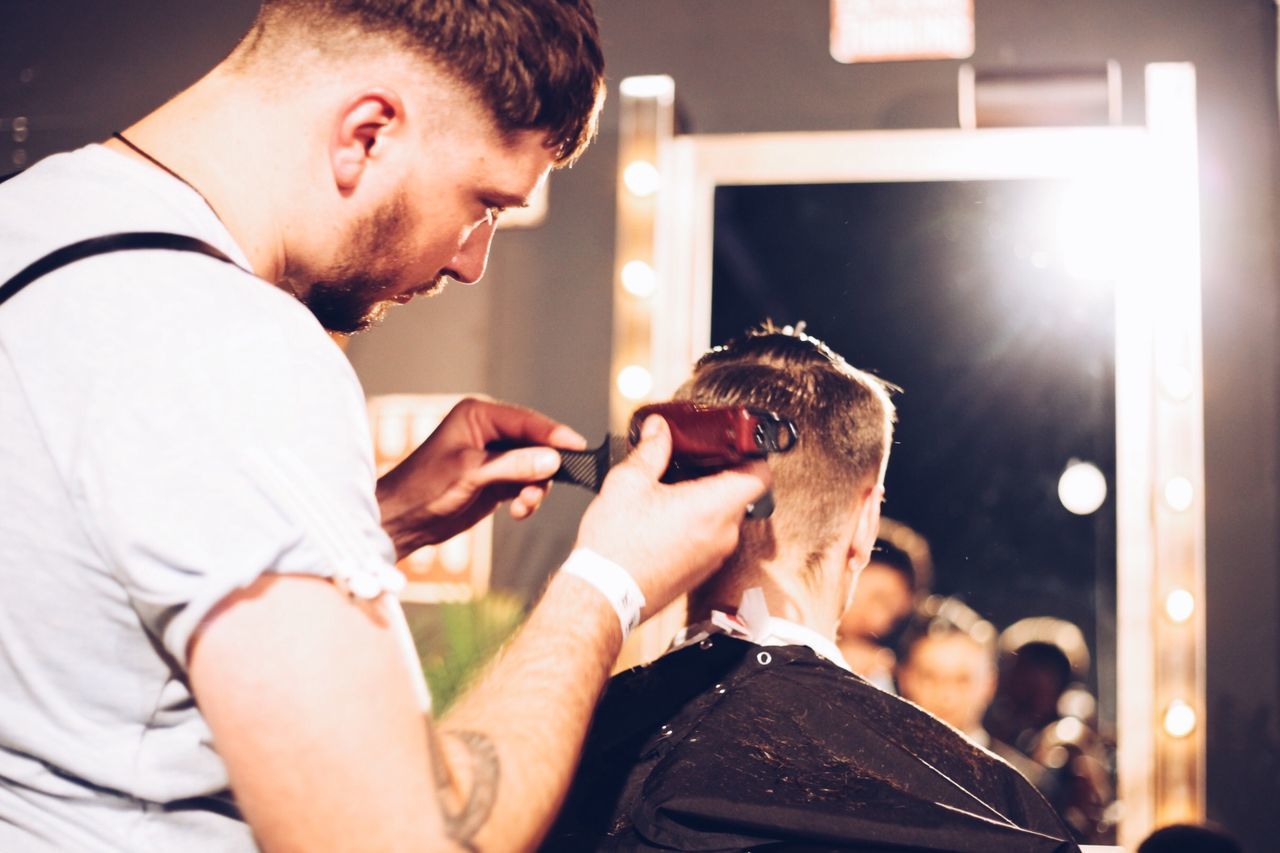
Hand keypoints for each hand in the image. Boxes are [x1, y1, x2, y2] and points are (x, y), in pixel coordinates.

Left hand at [376, 397, 586, 558]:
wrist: (405, 520)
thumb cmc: (425, 488)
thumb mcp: (471, 473)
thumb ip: (513, 465)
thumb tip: (553, 460)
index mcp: (478, 416)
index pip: (526, 421)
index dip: (553, 434)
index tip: (577, 447)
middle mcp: (489, 433)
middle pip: (535, 443)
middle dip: (543, 467)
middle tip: (543, 486)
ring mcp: (495, 457)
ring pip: (535, 467)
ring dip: (535, 487)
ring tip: (523, 504)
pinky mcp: (497, 481)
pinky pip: (526, 484)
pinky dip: (528, 498)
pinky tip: (517, 510)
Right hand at [573, 415, 770, 617]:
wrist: (604, 594)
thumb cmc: (616, 547)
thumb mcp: (628, 482)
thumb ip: (650, 449)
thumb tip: (659, 429)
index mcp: (713, 507)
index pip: (760, 476)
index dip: (752, 456)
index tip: (736, 447)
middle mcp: (723, 534)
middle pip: (740, 494)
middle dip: (719, 476)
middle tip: (691, 464)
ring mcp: (715, 556)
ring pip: (725, 517)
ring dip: (706, 501)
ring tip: (672, 492)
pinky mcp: (702, 570)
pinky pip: (712, 537)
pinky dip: (698, 524)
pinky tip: (666, 518)